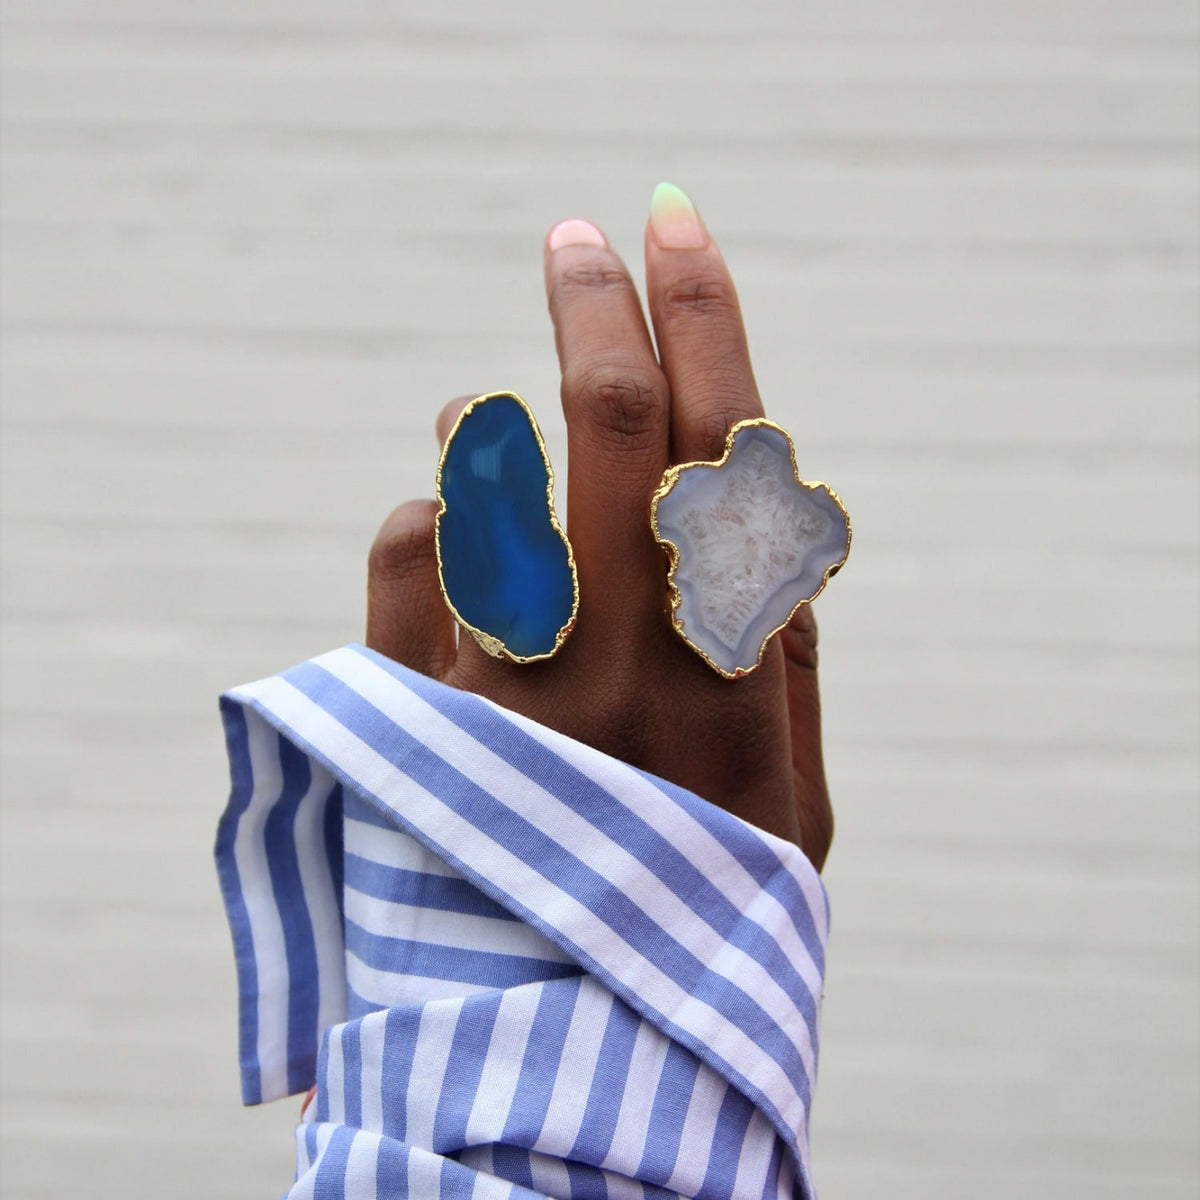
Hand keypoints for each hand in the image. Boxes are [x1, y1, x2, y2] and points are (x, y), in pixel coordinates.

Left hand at [365, 186, 832, 867]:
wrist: (574, 1042)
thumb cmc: (702, 907)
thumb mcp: (792, 796)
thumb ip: (783, 655)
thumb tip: (767, 522)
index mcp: (733, 668)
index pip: (731, 445)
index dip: (708, 318)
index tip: (678, 225)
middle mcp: (621, 656)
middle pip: (611, 424)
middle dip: (599, 305)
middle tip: (582, 233)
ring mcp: (506, 683)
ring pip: (485, 471)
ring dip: (490, 420)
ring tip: (490, 420)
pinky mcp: (415, 714)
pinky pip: (402, 554)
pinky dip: (426, 520)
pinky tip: (446, 546)